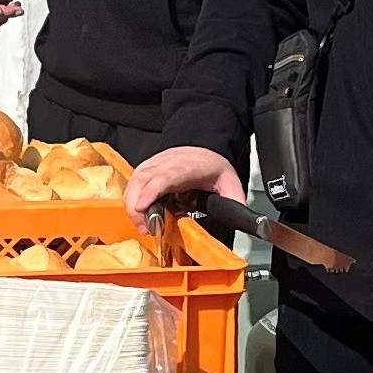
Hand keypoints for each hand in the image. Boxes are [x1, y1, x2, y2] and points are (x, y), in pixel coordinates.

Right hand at [123, 146, 244, 227]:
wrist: (205, 144)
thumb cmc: (212, 163)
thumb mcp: (229, 181)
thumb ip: (234, 201)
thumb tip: (241, 219)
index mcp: (186, 167)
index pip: (164, 177)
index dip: (151, 192)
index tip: (143, 207)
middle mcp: (165, 164)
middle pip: (142, 181)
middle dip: (137, 206)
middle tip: (146, 229)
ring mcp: (153, 165)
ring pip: (134, 182)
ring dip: (132, 205)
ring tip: (142, 226)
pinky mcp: (146, 168)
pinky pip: (133, 183)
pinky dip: (131, 199)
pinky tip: (138, 214)